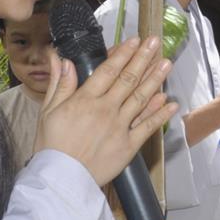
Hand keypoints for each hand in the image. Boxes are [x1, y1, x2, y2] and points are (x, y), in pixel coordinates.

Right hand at [37, 37, 176, 185]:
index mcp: (85, 100)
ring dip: (155, 80)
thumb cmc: (52, 145)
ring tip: (166, 63)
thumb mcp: (49, 112)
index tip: (134, 41)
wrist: (61, 178)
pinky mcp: (128, 145)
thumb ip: (60, 84)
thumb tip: (60, 59)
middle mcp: (105, 110)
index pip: (108, 70)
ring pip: (141, 99)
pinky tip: (171, 102)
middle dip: (143, 58)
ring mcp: (119, 127)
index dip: (123, 54)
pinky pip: (147, 127)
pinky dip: (160, 114)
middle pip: (128, 79)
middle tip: (155, 42)